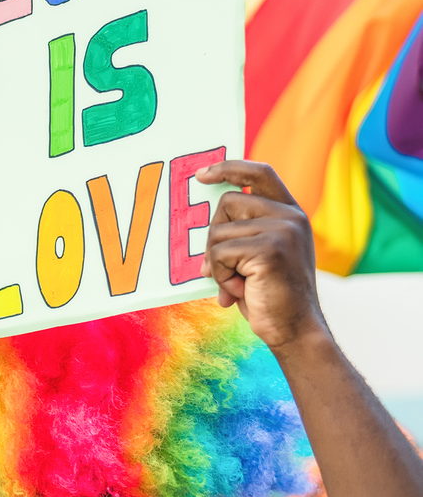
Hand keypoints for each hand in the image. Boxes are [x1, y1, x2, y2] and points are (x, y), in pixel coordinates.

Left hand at [196, 160, 327, 349]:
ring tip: (239, 283)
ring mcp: (283, 230)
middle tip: (224, 268)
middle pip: (226, 202)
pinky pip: (220, 254)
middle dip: (214, 236)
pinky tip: (240, 290)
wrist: (294, 329)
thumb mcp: (258, 254)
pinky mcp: (270, 249)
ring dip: (218, 263)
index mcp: (289, 213)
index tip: (201, 174)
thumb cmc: (269, 294)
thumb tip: (205, 219)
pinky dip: (221, 276)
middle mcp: (290, 216)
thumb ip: (243, 230)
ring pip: (218, 232)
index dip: (229, 168)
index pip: (260, 173)